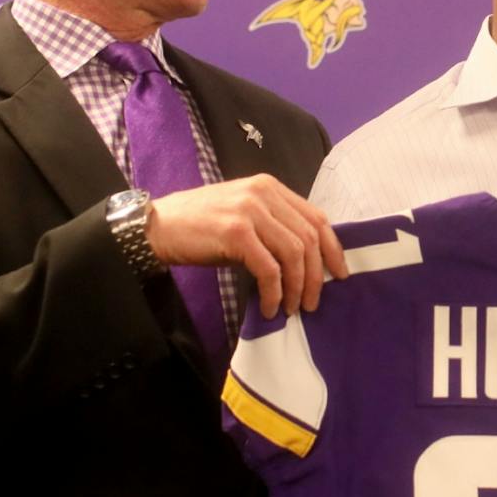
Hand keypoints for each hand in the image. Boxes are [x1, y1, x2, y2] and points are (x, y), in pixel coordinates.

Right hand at [144, 174, 347, 317]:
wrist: (157, 226)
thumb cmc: (200, 226)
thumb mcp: (244, 216)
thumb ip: (274, 226)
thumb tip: (306, 262)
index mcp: (270, 187)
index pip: (316, 218)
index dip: (332, 249)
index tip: (339, 274)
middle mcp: (263, 193)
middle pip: (309, 238)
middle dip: (316, 276)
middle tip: (311, 303)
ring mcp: (249, 211)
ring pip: (293, 254)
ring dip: (296, 288)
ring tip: (291, 308)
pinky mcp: (235, 232)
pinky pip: (269, 268)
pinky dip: (275, 292)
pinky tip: (270, 307)